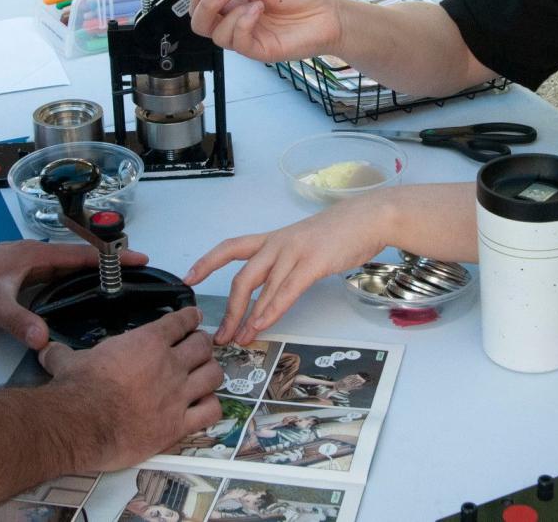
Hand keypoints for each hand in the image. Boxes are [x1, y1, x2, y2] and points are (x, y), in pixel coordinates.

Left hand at [0, 242, 150, 348]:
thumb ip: (19, 322)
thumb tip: (44, 339)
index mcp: (31, 255)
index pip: (81, 254)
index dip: (111, 258)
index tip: (138, 259)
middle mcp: (29, 256)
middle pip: (77, 259)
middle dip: (105, 266)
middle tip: (132, 276)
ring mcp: (20, 266)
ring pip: (62, 269)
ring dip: (86, 275)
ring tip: (110, 287)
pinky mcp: (11, 277)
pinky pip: (49, 278)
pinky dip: (66, 284)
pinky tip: (70, 299)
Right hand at [40, 307, 221, 470]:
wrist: (80, 424)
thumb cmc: (77, 389)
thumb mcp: (68, 361)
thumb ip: (63, 353)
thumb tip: (46, 349)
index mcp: (148, 341)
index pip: (181, 321)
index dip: (191, 318)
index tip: (194, 318)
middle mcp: (169, 364)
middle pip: (203, 345)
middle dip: (202, 345)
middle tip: (198, 349)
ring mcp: (178, 394)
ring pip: (214, 374)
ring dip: (211, 373)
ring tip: (205, 375)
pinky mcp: (179, 424)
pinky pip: (211, 411)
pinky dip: (211, 406)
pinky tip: (204, 406)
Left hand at [183, 198, 392, 343]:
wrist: (369, 217)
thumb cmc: (339, 233)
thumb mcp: (304, 244)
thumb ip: (285, 264)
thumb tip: (271, 291)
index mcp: (273, 239)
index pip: (231, 247)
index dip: (207, 262)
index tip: (188, 279)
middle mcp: (278, 244)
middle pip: (242, 276)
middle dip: (229, 309)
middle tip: (220, 333)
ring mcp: (295, 252)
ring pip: (261, 287)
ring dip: (248, 317)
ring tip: (239, 339)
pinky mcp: (313, 262)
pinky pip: (286, 290)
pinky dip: (271, 310)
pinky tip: (262, 325)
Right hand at [189, 0, 340, 63]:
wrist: (328, 16)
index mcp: (237, 4)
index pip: (204, 5)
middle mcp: (238, 23)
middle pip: (201, 24)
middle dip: (204, 6)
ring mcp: (248, 38)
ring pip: (217, 35)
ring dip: (230, 14)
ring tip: (253, 2)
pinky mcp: (259, 51)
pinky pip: (238, 42)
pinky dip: (243, 23)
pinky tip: (257, 11)